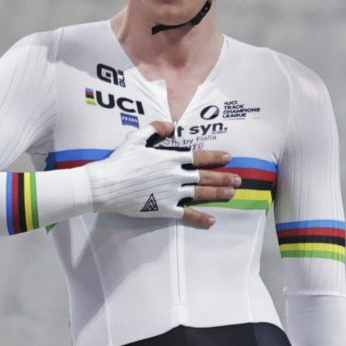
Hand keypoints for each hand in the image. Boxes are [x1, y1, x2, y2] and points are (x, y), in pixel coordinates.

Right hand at [85, 122, 239, 227]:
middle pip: (205, 176)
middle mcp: (176, 175)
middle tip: (238, 180)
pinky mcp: (165, 209)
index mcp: (170, 158)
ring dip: (218, 193)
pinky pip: (187, 214)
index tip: (227, 158)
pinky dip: (200, 218)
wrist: (107, 185)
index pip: (199, 156)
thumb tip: (170, 125)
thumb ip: (155, 129)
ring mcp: (172, 193)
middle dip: (224, 177)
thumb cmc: (120, 161)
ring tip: (232, 193)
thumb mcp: (136, 138)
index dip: (215, 157)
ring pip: (201, 193)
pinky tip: (211, 220)